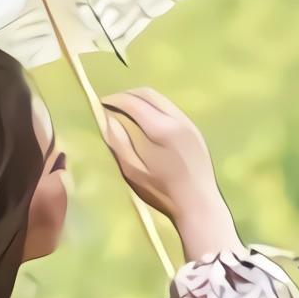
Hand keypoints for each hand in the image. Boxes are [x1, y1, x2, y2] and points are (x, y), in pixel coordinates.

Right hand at [98, 87, 217, 217]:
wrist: (199, 204)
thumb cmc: (162, 192)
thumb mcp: (133, 170)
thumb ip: (118, 141)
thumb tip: (106, 118)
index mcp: (161, 129)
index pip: (132, 102)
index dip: (113, 100)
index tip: (99, 104)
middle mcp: (177, 119)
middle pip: (148, 94)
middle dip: (126, 95)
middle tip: (111, 105)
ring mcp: (189, 122)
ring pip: (161, 99)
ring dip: (141, 100)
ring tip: (126, 111)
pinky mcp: (195, 130)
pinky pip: (171, 108)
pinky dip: (155, 107)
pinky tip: (147, 121)